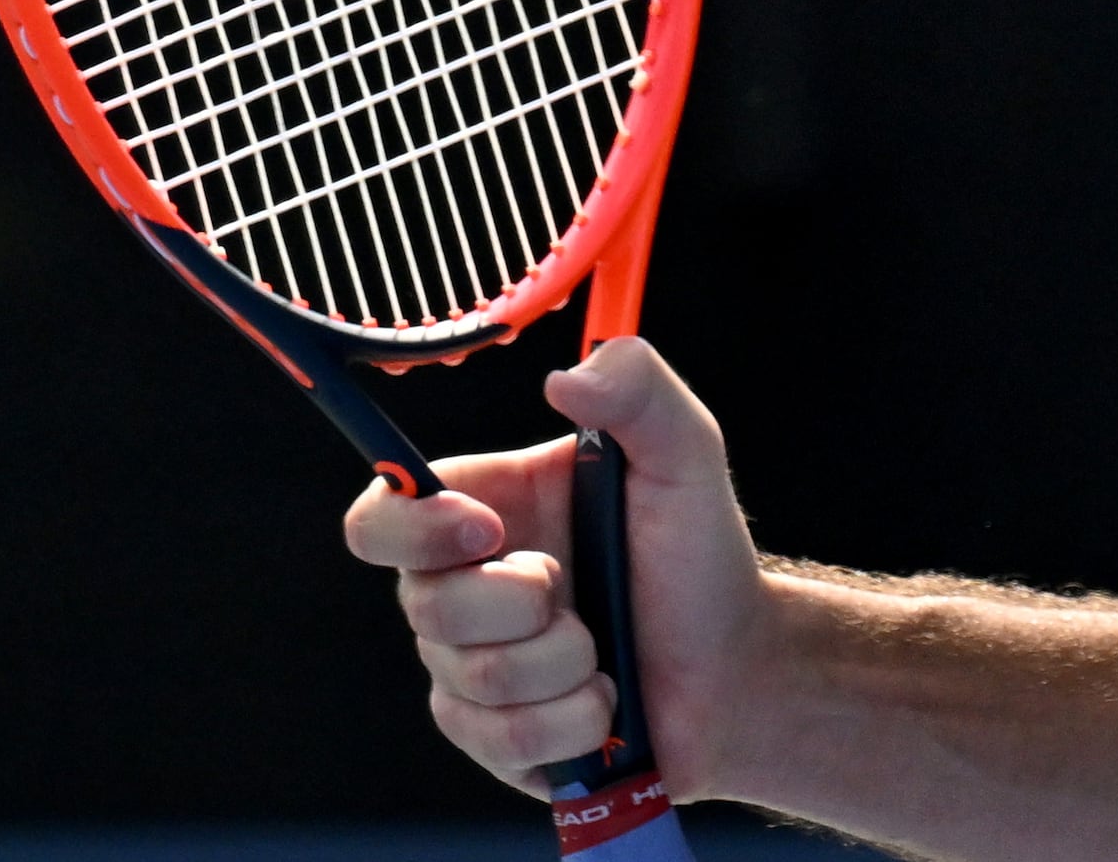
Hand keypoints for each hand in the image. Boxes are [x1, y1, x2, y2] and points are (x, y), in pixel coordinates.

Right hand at [344, 338, 774, 800]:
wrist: (734, 669)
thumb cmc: (699, 556)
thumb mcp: (685, 456)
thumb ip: (639, 392)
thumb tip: (567, 377)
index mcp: (486, 509)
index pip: (383, 514)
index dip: (415, 526)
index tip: (489, 530)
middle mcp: (463, 588)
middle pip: (424, 605)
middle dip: (521, 605)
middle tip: (578, 592)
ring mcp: (470, 668)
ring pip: (472, 678)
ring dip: (564, 664)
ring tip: (606, 648)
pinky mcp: (492, 737)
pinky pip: (502, 740)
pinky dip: (572, 719)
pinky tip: (606, 701)